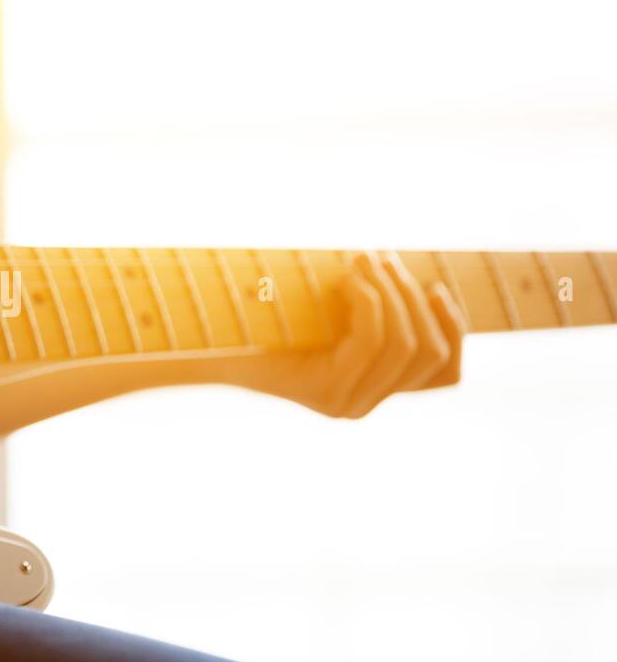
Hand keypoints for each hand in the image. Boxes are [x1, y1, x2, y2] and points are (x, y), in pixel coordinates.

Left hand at [230, 251, 465, 417]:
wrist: (207, 339)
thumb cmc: (266, 315)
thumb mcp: (332, 309)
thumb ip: (375, 308)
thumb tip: (422, 282)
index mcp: (372, 390)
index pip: (445, 374)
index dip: (454, 328)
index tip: (434, 285)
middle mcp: (364, 405)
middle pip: (430, 353)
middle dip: (414, 297)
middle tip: (382, 257)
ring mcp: (346, 403)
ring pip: (405, 344)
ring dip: (392, 292)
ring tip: (365, 259)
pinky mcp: (325, 391)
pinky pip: (372, 341)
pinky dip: (370, 301)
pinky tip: (349, 278)